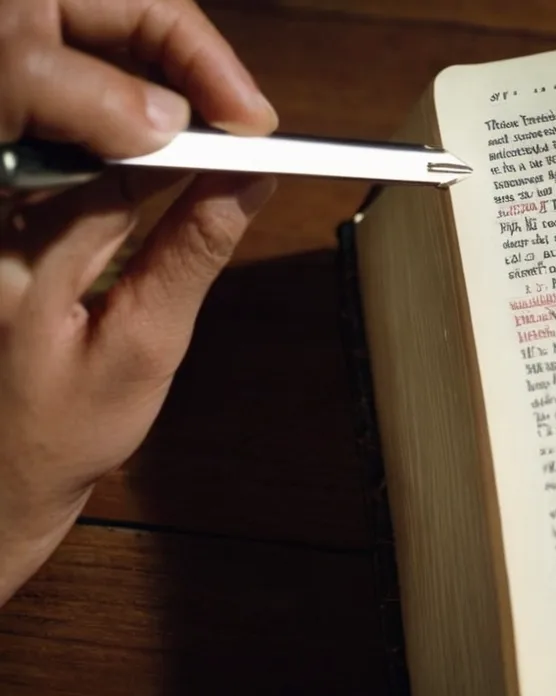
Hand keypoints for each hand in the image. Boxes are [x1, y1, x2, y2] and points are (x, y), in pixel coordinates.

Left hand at [0, 0, 277, 604]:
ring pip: (86, 144)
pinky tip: (165, 181)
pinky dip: (124, 169)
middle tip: (248, 138)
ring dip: (155, 147)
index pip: (122, 155)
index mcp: (21, 246)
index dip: (197, 131)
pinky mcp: (5, 223)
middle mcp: (1, 217)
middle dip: (178, 127)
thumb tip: (243, 187)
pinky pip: (69, 171)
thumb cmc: (55, 434)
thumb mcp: (144, 348)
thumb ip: (190, 258)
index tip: (256, 133)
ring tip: (219, 159)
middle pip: (98, 130)